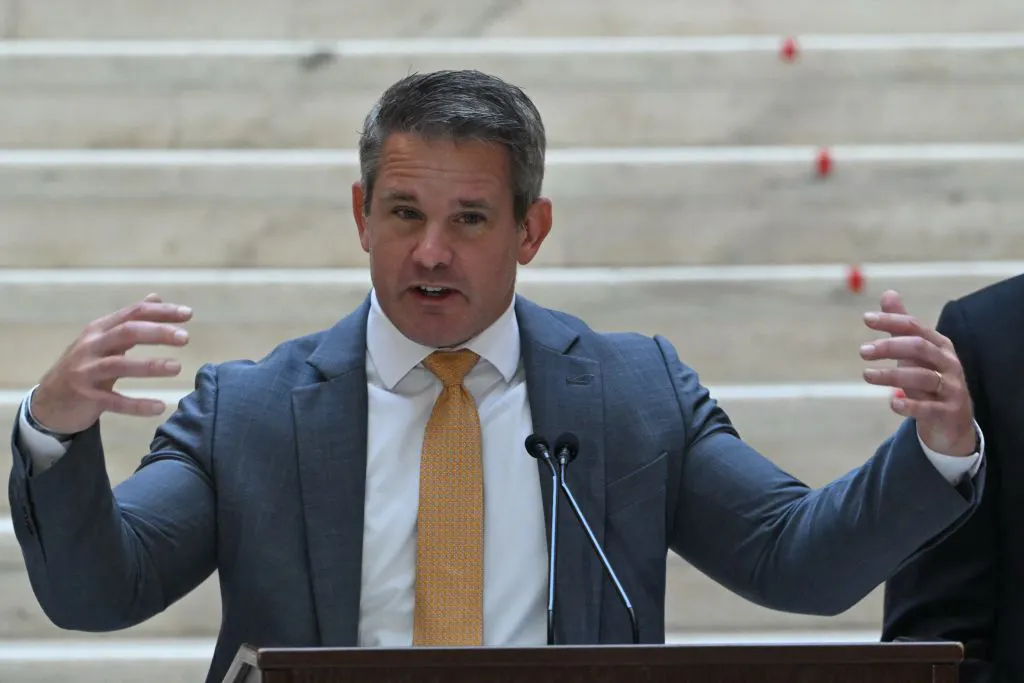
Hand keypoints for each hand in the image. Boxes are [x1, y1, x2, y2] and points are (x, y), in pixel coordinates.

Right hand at [30, 293, 192, 434]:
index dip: (161, 312)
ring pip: (119, 364)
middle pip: (127, 332)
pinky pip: (114, 401)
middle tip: (185, 338)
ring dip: (149, 365)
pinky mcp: (86, 396)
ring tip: (177, 367)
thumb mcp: (104, 339)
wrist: (49, 400)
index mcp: (99, 329)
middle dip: (157, 332)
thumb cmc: (85, 365)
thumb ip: (130, 321)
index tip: (188, 314)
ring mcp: (86, 371)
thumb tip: (156, 297)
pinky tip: (159, 406)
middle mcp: (91, 346)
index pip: (133, 313)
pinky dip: (137, 404)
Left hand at [860, 290, 975, 456]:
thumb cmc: (929, 380)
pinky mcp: (948, 412)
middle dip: (889, 347)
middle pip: (919, 348)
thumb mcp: (915, 353)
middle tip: (862, 351)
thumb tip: (889, 293)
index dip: (892, 320)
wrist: (952, 422)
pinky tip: (892, 403)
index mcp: (939, 345)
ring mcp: (951, 388)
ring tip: (866, 375)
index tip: (866, 318)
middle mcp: (948, 363)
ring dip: (892, 376)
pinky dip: (910, 405)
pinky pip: (929, 408)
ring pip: (922, 377)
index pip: (915, 327)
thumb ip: (901, 327)